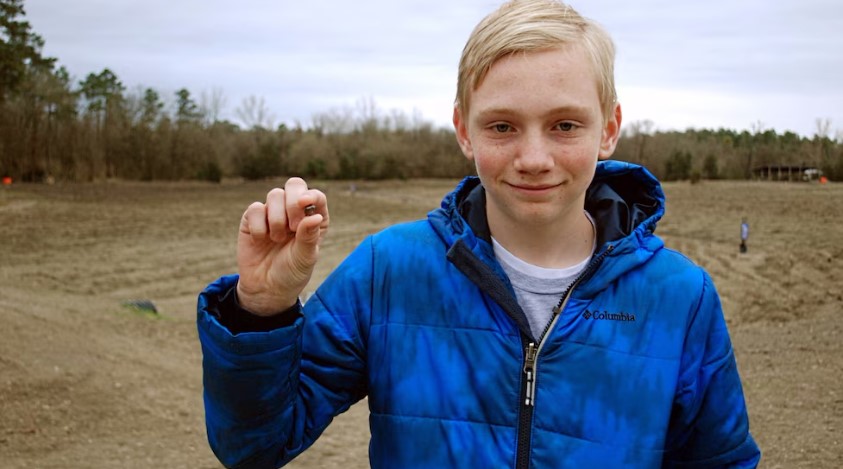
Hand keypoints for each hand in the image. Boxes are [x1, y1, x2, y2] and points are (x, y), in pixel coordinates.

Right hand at [235, 177, 328, 314]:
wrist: (265, 288)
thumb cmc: (291, 273)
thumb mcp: (304, 258)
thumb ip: (309, 237)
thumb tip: (314, 217)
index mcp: (314, 218)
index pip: (316, 196)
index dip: (310, 195)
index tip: (304, 203)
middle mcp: (295, 211)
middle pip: (295, 185)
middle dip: (292, 201)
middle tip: (292, 226)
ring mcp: (274, 212)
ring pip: (274, 195)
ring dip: (277, 219)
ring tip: (277, 239)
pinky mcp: (253, 218)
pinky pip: (255, 208)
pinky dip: (259, 226)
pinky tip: (261, 240)